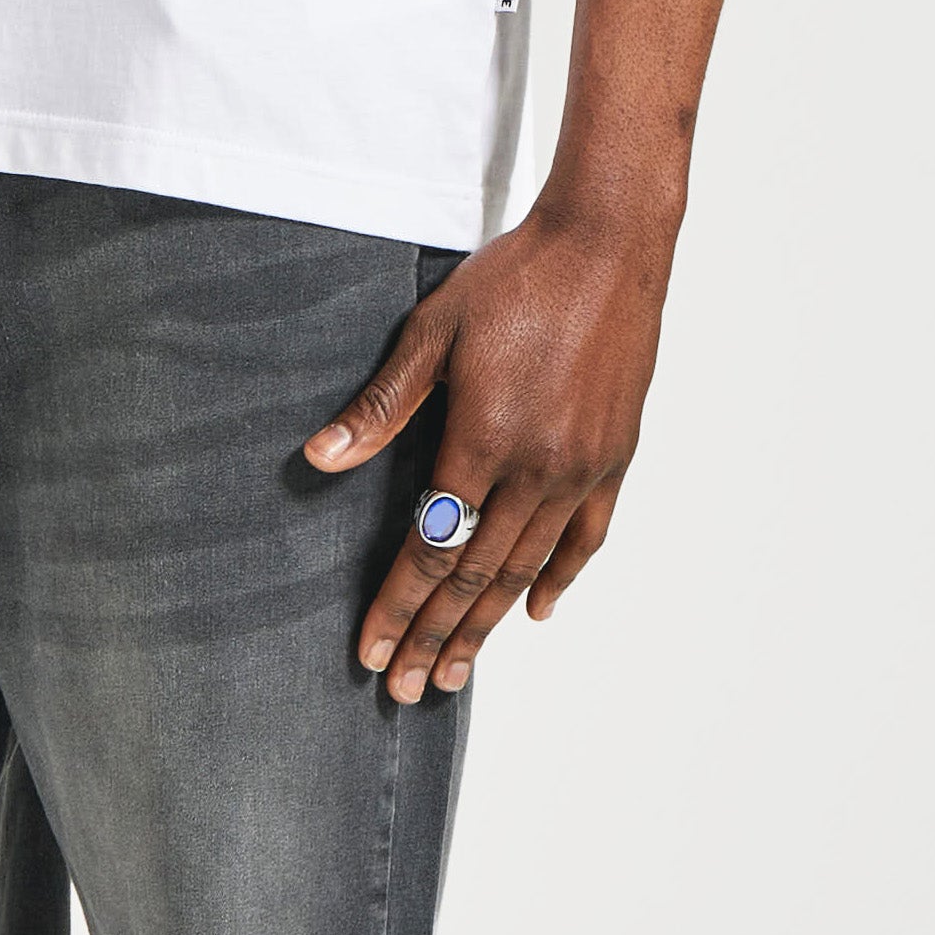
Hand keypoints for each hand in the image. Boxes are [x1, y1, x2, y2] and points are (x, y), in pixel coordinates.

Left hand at [306, 199, 674, 702]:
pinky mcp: (615, 457)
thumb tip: (319, 460)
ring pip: (528, 569)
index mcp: (484, 440)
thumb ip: (382, 407)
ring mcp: (582, 468)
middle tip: (405, 691)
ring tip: (456, 671)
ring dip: (487, 626)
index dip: (398, 607)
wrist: (609, 244)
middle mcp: (538, 468)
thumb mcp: (432, 330)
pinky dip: (559, 580)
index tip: (373, 654)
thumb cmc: (515, 277)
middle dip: (435, 637)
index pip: (431, 549)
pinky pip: (587, 537)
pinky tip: (534, 613)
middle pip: (477, 576)